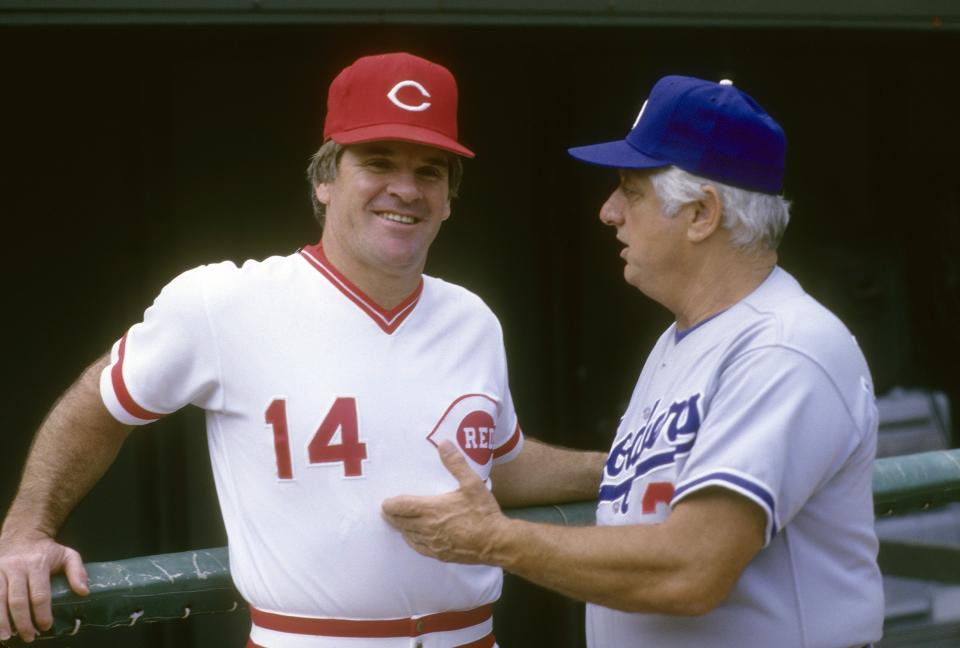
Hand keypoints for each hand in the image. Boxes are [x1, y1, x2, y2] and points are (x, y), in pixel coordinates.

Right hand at [0, 533, 87, 642]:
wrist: (22, 535)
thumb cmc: (46, 550)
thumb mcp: (67, 555)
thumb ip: (77, 571)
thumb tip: (84, 592)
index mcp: (37, 564)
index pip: (40, 594)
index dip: (42, 613)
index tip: (46, 626)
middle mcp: (16, 567)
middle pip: (17, 600)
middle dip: (22, 622)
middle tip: (29, 637)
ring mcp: (0, 571)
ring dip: (2, 621)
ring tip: (7, 636)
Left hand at [382, 440, 510, 564]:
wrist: (496, 542)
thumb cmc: (483, 512)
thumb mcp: (472, 483)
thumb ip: (456, 463)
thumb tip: (443, 443)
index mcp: (432, 509)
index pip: (402, 507)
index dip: (390, 505)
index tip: (385, 502)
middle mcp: (428, 528)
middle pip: (401, 522)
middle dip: (392, 516)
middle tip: (387, 511)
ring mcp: (433, 543)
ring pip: (408, 536)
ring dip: (401, 528)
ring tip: (397, 522)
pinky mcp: (440, 554)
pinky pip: (419, 548)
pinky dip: (412, 541)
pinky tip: (413, 538)